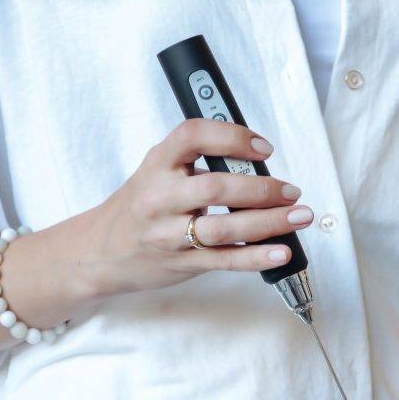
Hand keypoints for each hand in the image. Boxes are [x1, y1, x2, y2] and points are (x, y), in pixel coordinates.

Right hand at [77, 119, 312, 297]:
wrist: (99, 252)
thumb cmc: (139, 207)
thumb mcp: (158, 172)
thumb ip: (198, 163)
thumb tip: (256, 162)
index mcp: (156, 164)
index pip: (192, 136)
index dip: (232, 137)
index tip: (263, 148)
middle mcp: (160, 198)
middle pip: (215, 188)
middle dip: (261, 189)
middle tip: (292, 191)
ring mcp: (169, 234)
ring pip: (224, 227)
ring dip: (269, 222)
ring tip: (299, 216)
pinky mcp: (181, 263)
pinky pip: (225, 260)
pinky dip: (256, 256)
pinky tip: (281, 251)